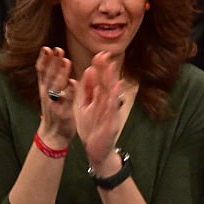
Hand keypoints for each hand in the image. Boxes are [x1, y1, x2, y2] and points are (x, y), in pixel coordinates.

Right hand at [35, 46, 76, 145]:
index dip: (43, 60)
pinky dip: (69, 91)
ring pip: (57, 86)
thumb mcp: (48, 94)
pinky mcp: (64, 112)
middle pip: (48, 75)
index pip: (41, 71)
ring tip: (66, 61)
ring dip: (61, 73)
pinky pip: (67, 100)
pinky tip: (73, 82)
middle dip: (52, 62)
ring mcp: (55, 103)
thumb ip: (50, 78)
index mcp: (44, 89)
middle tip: (57, 49)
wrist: (53, 135)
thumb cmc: (54, 112)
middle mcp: (47, 95)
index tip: (47, 48)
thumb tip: (54, 60)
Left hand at [74, 52, 123, 173]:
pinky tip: (115, 88)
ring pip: (110, 94)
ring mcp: (111, 113)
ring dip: (111, 80)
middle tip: (104, 54)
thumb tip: (88, 71)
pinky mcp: (111, 123)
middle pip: (107, 84)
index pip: (100, 80)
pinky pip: (113, 108)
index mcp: (100, 99)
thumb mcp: (87, 106)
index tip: (99, 53)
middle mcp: (107, 104)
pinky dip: (114, 98)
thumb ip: (88, 90)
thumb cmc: (93, 128)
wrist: (96, 150)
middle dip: (106, 69)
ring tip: (111, 66)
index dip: (100, 67)